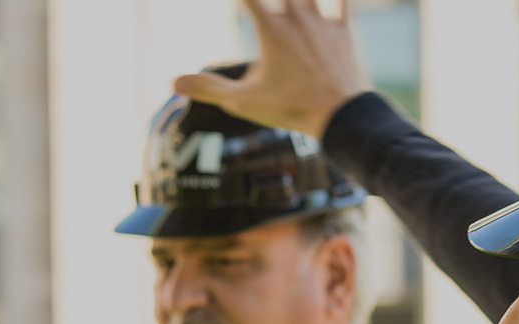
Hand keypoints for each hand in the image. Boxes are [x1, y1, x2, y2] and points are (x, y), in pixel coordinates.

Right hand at [173, 0, 372, 137]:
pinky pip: (344, 2)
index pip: (248, 0)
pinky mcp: (345, 32)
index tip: (236, 1)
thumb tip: (173, 82)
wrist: (340, 116)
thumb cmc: (291, 108)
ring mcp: (323, 23)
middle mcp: (297, 18)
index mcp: (271, 30)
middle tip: (265, 1)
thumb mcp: (244, 102)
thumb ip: (209, 88)